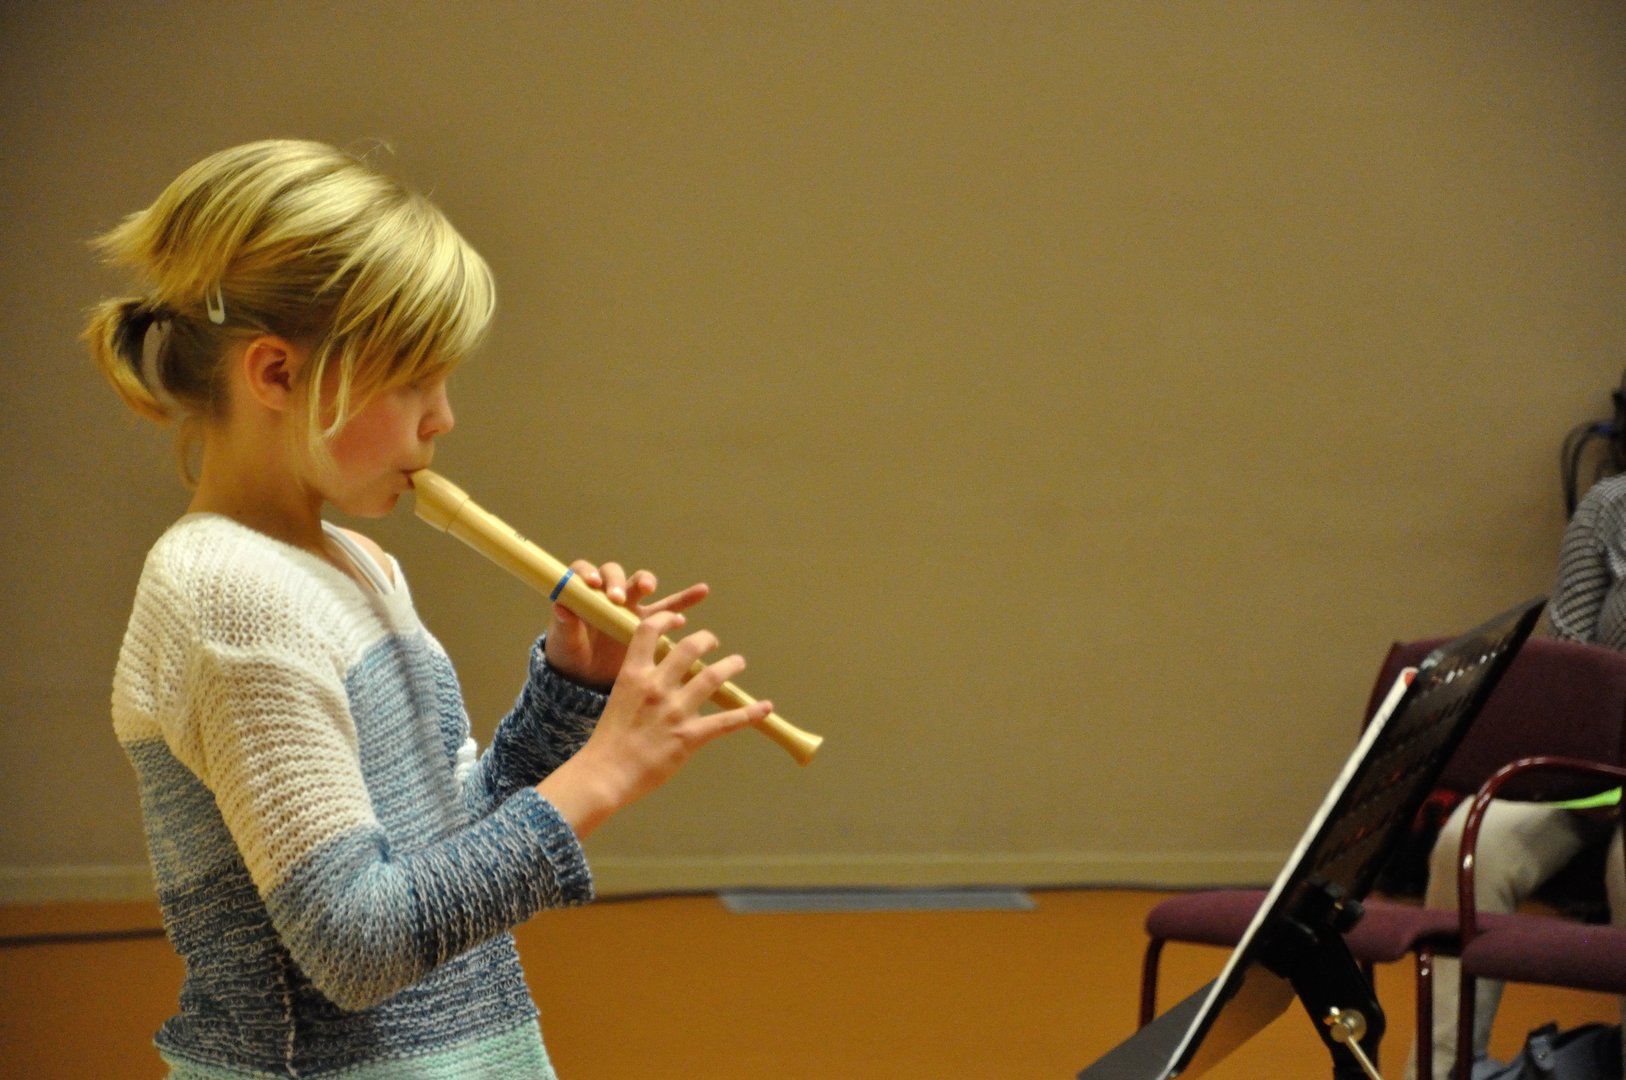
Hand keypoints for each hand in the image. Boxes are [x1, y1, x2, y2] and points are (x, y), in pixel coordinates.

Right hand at [537, 610, 771, 836]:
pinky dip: (750, 713)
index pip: (649, 631)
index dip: (667, 619)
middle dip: (707, 639)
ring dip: (730, 665)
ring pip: (712, 676)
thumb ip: (638, 681)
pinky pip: (727, 722)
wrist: (605, 774)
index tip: (680, 620)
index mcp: (634, 675)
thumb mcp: (618, 698)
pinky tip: (766, 708)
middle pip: (690, 648)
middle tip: (713, 642)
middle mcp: (656, 687)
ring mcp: (675, 711)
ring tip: (738, 662)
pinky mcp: (689, 736)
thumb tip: (658, 671)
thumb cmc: (608, 740)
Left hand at [543, 560, 709, 688]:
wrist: (586, 678)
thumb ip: (564, 625)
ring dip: (646, 582)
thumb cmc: (570, 655)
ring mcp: (630, 606)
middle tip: (617, 598)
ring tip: (650, 588)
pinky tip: (702, 591)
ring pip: (641, 585)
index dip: (588, 573)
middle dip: (617, 581)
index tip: (592, 584)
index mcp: (584, 594)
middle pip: (615, 574)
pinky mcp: (648, 622)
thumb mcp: (564, 643)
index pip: (584, 572)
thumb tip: (561, 607)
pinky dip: (685, 599)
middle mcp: (607, 594)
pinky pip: (669, 607)